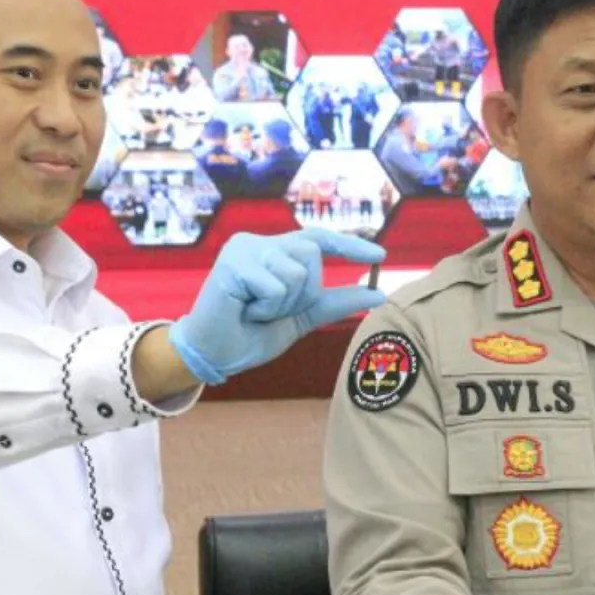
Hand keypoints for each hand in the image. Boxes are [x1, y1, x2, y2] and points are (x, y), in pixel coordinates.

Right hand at [168, 229, 385, 383]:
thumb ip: (336, 302)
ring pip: (297, 272)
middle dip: (303, 293)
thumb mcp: (302, 317)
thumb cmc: (251, 334)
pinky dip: (266, 308)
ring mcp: (245, 248)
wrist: (214, 355)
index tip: (380, 256)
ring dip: (283, 304)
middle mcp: (261, 242)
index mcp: (276, 251)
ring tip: (255, 311)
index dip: (350, 245)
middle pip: (312, 254)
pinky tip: (244, 311)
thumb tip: (378, 292)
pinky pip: (275, 286)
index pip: (320, 239)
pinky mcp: (233, 261)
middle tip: (271, 310)